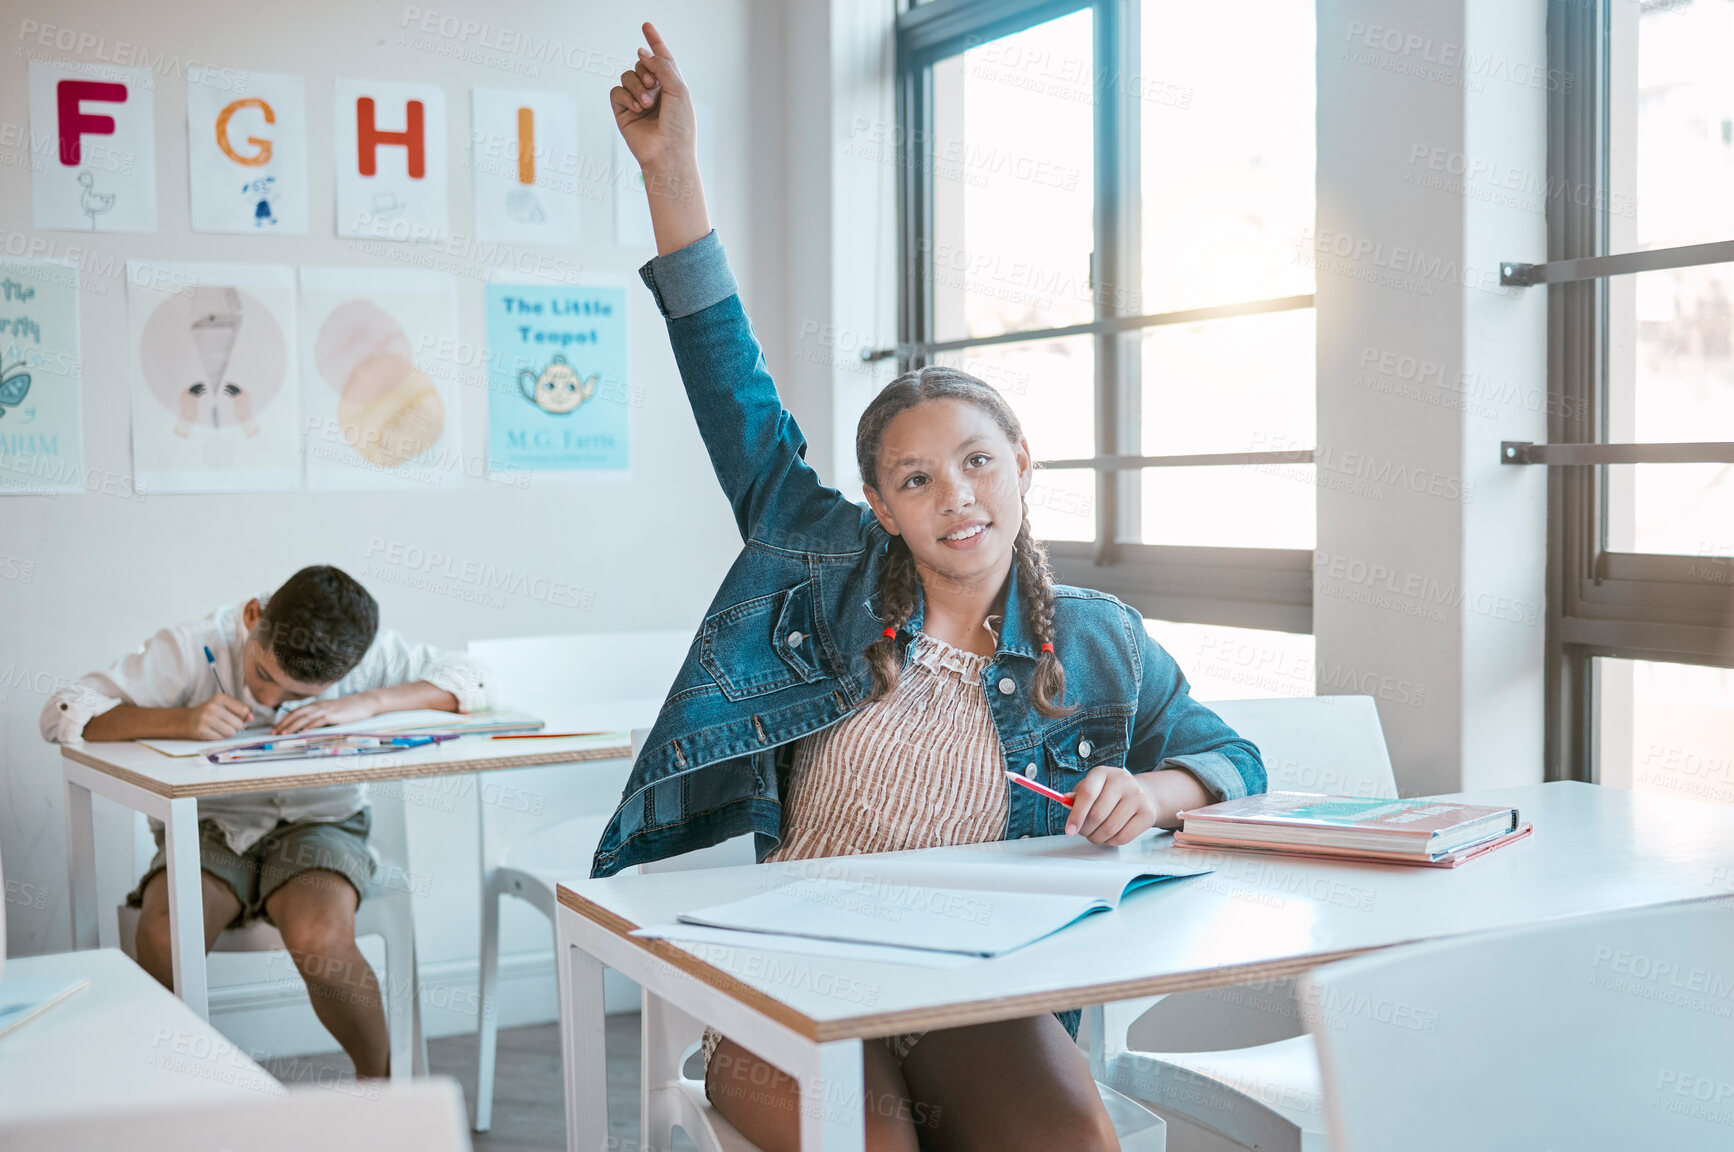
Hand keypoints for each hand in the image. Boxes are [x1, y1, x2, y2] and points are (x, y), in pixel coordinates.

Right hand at [182, 694, 251, 740]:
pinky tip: (212, 732)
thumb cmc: (210, 712)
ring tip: (220, 728)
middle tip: (227, 724)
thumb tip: (251, 718)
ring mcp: (206, 719)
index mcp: (220, 698)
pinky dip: (219, 737)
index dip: (244, 717)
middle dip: (236, 726)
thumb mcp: (224, 705)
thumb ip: (241, 710)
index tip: (238, 717)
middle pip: (239, 724)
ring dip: (228, 733)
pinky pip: (221, 739)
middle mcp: (212, 707)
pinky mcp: (201, 730)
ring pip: (231, 732)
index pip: (244, 710)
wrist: (187, 720)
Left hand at [272, 692, 376, 734]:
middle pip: (296, 715)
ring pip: (305, 718)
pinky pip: (319, 721)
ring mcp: (326, 710)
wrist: (364, 702)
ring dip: (293, 726)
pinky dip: (310, 726)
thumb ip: (318, 717)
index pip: (295, 713)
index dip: (283, 720)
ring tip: (284, 733)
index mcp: (315, 705)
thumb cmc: (347, 709)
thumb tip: (306, 727)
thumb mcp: (330, 711)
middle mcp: (318, 706)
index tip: (274, 729)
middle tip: (273, 733)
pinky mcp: (334, 715)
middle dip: (284, 724)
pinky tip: (304, 732)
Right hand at [611, 23, 696, 175]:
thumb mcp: (678, 89)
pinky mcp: (623, 111)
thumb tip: (642, 52)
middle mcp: (654, 91)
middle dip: (646, 70)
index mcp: (671, 85)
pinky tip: (637, 108)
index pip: (662, 58)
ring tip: (647, 104)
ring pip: (628, 75)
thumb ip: (662, 65)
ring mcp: (637, 100)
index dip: (655, 41)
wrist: (667, 152)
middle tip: (654, 86)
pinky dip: (626, 96)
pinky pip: (616, 90)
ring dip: (637, 86)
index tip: (646, 26)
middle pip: (641, 63)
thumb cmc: (679, 126)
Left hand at [1066, 765, 1160, 845]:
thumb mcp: (1091, 788)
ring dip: (1097, 837)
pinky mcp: (1148, 813)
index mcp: (1103, 773)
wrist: (1142, 793)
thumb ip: (1077, 796)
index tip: (1069, 830)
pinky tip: (1109, 836)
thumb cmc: (1109, 793)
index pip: (1087, 794)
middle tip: (1082, 832)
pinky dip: (1111, 841)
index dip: (1076, 815)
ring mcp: (1138, 796)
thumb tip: (1065, 802)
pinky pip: (1124, 837)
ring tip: (1094, 834)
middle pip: (1097, 815)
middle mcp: (1122, 781)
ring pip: (1110, 829)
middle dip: (1085, 830)